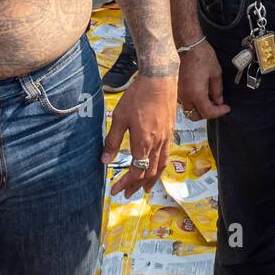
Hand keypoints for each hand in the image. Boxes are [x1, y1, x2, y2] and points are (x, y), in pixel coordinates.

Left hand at [104, 74, 175, 197]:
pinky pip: (166, 155)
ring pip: (160, 166)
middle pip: (149, 172)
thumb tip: (105, 161)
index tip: (115, 189)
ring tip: (146, 189)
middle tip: (127, 194)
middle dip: (137, 186)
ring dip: (152, 180)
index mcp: (143, 142)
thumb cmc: (138, 97)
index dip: (125, 183)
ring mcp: (166, 138)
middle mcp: (157, 144)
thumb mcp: (119, 118)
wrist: (159, 80)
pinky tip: (156, 166)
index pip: (136, 171)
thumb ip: (112, 141)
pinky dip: (160, 167)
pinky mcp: (170, 131)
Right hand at [176, 41, 229, 121]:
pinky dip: (193, 103)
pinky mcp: (178, 88)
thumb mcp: (216, 74)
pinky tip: (202, 95)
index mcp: (196, 94)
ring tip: (210, 101)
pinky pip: (185, 102)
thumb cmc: (203, 57)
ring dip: (199, 110)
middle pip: (195, 116)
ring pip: (188, 110)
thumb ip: (217, 91)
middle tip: (218, 106)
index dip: (218, 112)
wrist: (189, 46)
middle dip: (207, 114)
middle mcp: (185, 96)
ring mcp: (180, 93)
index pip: (207, 112)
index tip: (226, 108)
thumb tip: (218, 102)